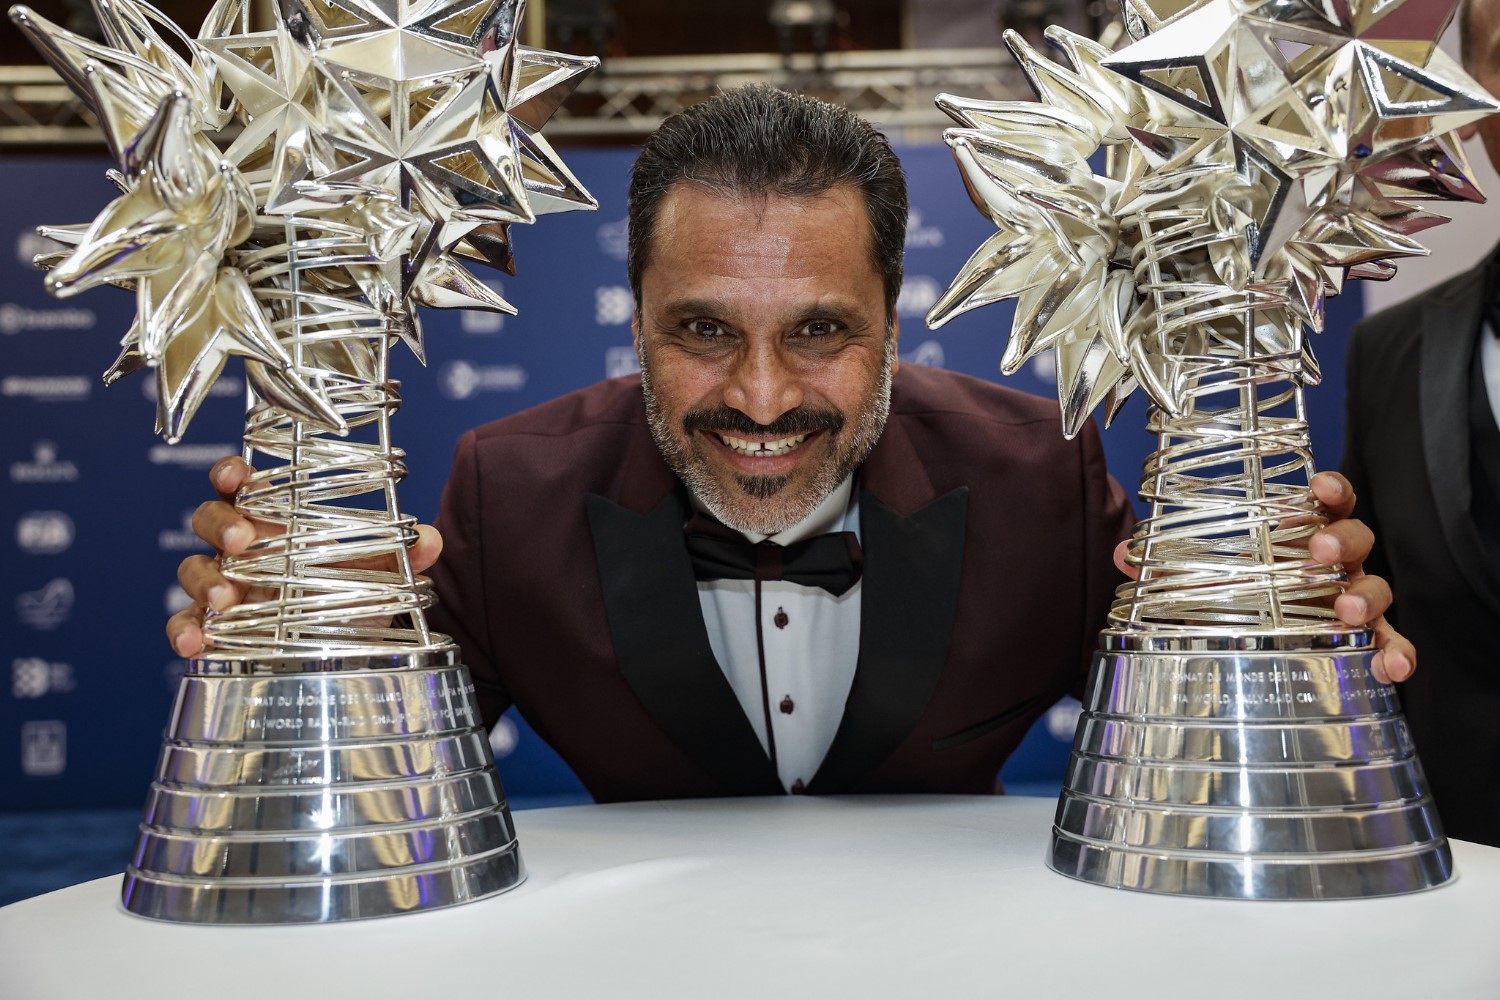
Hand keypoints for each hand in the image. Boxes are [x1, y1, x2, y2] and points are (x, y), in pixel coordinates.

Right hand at [165, 456, 443, 657]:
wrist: (347, 639)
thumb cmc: (349, 588)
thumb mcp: (378, 572)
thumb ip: (401, 554)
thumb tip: (430, 539)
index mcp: (274, 518)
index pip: (242, 484)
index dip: (233, 473)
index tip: (238, 476)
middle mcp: (242, 546)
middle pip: (209, 519)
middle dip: (220, 525)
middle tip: (242, 541)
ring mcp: (225, 584)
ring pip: (192, 568)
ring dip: (204, 580)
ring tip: (224, 597)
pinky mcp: (216, 625)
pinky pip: (185, 623)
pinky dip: (184, 630)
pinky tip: (193, 643)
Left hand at [1111, 471, 1415, 684]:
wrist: (1261, 640)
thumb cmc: (1243, 593)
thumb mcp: (1204, 577)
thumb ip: (1167, 565)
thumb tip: (1122, 552)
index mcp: (1302, 535)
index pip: (1327, 501)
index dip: (1331, 489)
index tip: (1320, 488)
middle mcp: (1336, 562)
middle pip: (1356, 538)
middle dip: (1341, 539)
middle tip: (1317, 551)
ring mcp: (1355, 598)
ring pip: (1378, 586)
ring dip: (1366, 595)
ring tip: (1346, 609)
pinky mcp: (1369, 638)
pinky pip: (1394, 642)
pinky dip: (1398, 654)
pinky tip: (1391, 668)